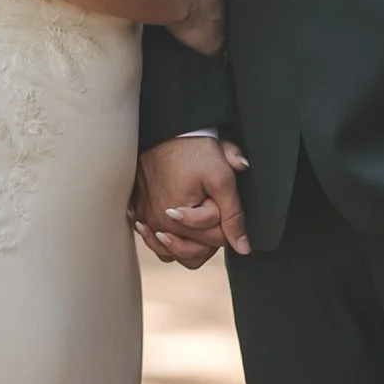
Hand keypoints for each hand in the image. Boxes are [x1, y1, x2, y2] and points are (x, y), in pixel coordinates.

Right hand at [134, 129, 248, 264]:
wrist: (166, 129)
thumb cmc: (193, 150)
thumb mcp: (222, 179)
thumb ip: (234, 215)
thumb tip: (243, 248)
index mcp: (178, 219)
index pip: (216, 240)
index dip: (225, 219)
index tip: (218, 196)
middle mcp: (158, 225)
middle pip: (197, 250)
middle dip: (209, 231)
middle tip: (208, 202)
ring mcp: (146, 221)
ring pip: (176, 253)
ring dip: (190, 242)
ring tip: (195, 217)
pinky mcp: (139, 213)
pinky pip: (156, 243)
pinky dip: (169, 239)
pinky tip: (176, 223)